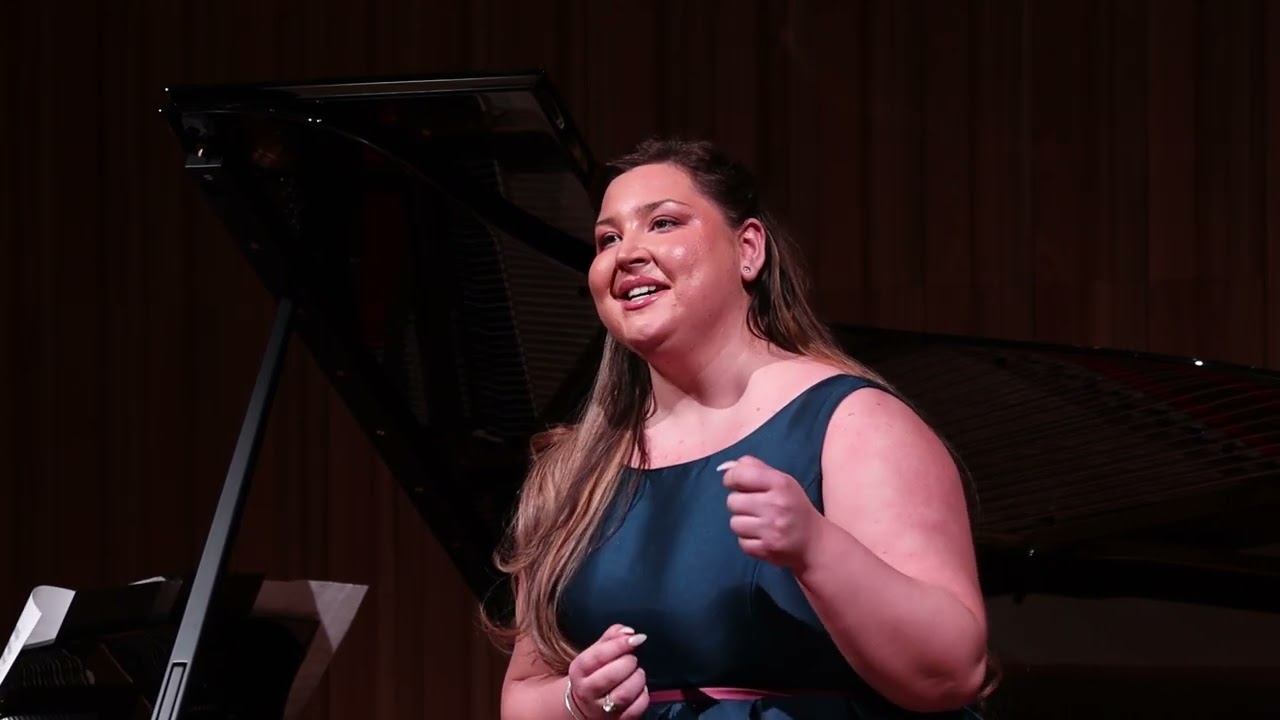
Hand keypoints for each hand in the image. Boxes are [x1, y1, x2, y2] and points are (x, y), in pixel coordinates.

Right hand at [566, 624, 649, 718]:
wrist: (584, 705)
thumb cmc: (594, 673)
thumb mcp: (594, 653)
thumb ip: (611, 637)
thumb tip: (629, 631)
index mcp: (579, 670)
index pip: (598, 656)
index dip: (620, 645)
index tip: (636, 639)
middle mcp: (586, 691)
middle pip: (612, 675)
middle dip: (628, 663)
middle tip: (632, 660)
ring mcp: (601, 709)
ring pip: (624, 694)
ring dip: (637, 679)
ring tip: (637, 673)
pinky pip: (635, 709)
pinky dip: (643, 696)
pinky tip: (640, 689)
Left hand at [720, 455, 822, 569]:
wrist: (814, 542)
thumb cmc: (793, 506)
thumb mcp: (781, 481)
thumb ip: (754, 468)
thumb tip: (724, 467)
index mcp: (780, 484)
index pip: (740, 474)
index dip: (731, 478)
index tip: (735, 483)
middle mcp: (776, 505)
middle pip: (733, 501)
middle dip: (739, 503)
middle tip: (755, 507)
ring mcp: (772, 529)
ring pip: (734, 523)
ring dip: (743, 523)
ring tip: (759, 523)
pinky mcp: (767, 549)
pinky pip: (741, 542)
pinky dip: (748, 540)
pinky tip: (762, 537)